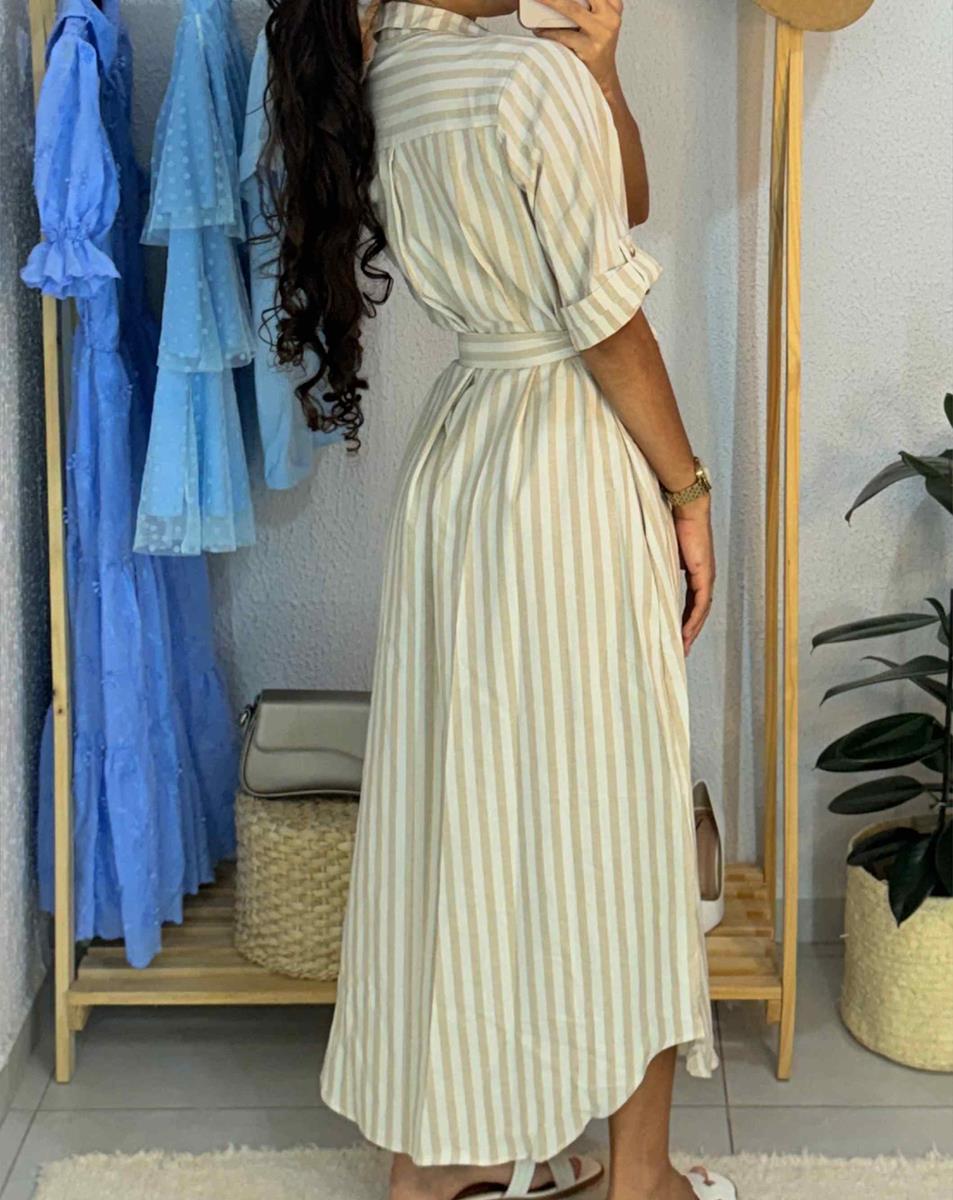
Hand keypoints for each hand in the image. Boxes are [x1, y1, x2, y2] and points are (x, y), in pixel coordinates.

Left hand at [531, 0, 622, 96]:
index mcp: (613, 5)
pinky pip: (564, 35)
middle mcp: (611, 16)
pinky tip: (538, 29)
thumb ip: (590, 4)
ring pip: (571, 9)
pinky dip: (548, 31)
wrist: (603, 77)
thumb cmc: (595, 44)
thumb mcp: (600, 19)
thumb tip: (556, 2)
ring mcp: (602, 32)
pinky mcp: (591, 49)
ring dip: (550, 2)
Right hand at [673, 496, 714, 655]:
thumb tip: (645, 575)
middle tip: (680, 649)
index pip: (691, 602)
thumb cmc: (671, 522)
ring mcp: (706, 576)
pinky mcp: (704, 574)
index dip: (684, 619)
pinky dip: (693, 620)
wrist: (685, 507)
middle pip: (698, 611)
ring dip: (692, 630)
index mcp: (695, 571)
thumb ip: (659, 564)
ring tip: (682, 647)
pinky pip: (700, 604)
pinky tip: (685, 633)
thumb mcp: (662, 550)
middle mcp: (704, 576)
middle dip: (689, 631)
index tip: (676, 635)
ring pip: (701, 612)